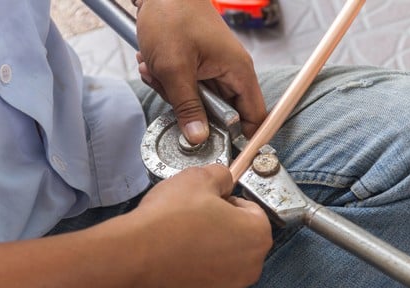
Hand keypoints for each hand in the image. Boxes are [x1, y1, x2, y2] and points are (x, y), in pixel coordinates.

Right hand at [130, 164, 272, 287]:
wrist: (135, 255)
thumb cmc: (168, 220)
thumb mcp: (200, 177)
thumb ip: (221, 175)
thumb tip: (223, 179)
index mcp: (257, 235)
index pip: (253, 210)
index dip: (230, 200)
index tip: (214, 200)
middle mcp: (249, 267)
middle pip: (241, 236)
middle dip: (222, 224)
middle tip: (197, 214)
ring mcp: (228, 287)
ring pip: (224, 258)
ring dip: (210, 246)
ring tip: (184, 233)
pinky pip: (207, 276)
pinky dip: (197, 265)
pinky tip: (177, 252)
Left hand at [135, 0, 266, 143]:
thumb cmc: (172, 15)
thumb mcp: (175, 67)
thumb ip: (188, 107)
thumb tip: (199, 138)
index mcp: (238, 72)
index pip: (255, 116)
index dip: (243, 137)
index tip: (224, 150)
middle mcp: (231, 73)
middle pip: (221, 113)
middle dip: (191, 109)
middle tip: (171, 92)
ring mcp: (214, 70)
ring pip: (199, 102)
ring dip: (174, 93)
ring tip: (158, 71)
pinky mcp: (199, 67)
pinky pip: (187, 88)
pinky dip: (168, 82)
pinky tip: (154, 66)